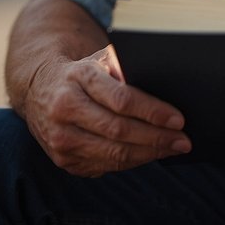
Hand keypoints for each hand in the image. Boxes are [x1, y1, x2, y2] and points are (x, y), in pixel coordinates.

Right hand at [20, 45, 191, 176]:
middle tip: (183, 140)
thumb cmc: (83, 72)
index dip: (153, 112)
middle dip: (157, 137)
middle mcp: (65, 110)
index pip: (122, 100)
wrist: (40, 89)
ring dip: (149, 154)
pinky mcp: (63, 160)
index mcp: (78, 79)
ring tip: (173, 148)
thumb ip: (126, 66)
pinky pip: (105, 166)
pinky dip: (132, 162)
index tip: (178, 119)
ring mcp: (61, 139)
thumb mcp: (101, 59)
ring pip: (113, 153)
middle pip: (119, 131)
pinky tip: (150, 154)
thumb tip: (161, 81)